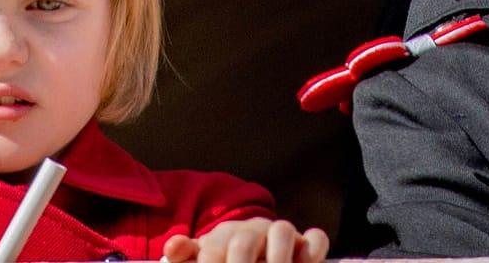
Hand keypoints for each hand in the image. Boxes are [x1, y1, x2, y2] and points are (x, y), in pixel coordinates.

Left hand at [163, 218, 327, 262]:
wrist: (251, 250)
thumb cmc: (223, 258)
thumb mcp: (203, 257)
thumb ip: (187, 254)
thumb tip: (172, 248)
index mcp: (223, 236)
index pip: (212, 249)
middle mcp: (252, 231)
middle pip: (244, 242)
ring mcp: (279, 235)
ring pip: (282, 231)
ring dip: (277, 257)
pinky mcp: (305, 243)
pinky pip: (315, 238)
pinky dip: (313, 249)